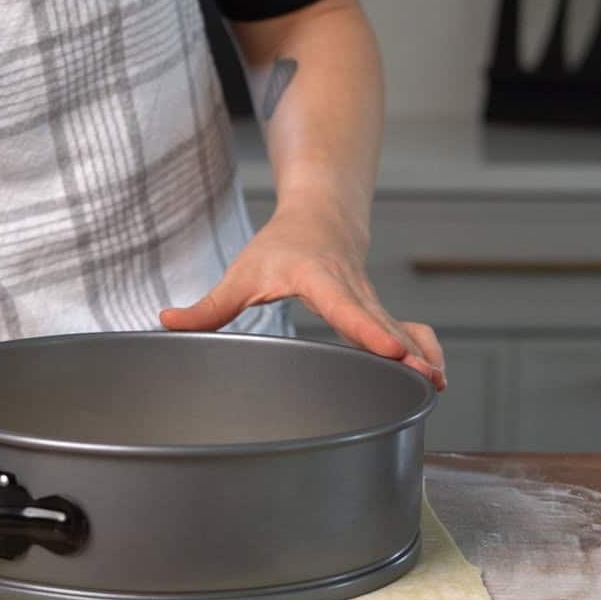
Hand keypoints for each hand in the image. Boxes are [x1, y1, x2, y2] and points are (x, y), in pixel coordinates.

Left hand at [159, 203, 445, 389]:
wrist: (323, 214)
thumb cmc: (279, 246)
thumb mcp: (242, 273)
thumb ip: (208, 306)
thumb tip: (165, 322)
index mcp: (318, 277)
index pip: (344, 305)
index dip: (366, 327)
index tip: (388, 349)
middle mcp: (352, 288)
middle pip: (381, 322)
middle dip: (404, 350)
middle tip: (424, 378)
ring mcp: (370, 299)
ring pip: (401, 326)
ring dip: (421, 352)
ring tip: (435, 385)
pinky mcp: (379, 309)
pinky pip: (408, 328)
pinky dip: (422, 347)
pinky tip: (432, 376)